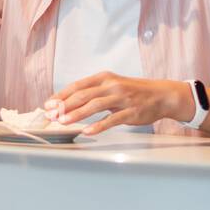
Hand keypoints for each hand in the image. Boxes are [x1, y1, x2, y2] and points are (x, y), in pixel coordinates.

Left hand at [45, 73, 189, 135]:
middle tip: (51, 115)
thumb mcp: (112, 86)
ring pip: (94, 105)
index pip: (77, 86)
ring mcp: (122, 98)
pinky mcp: (130, 111)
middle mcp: (111, 85)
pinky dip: (98, 125)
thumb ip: (93, 93)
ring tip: (63, 122)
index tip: (48, 105)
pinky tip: (86, 131)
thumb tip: (68, 102)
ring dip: (76, 114)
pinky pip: (111, 119)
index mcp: (104, 77)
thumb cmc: (133, 92)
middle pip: (83, 95)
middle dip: (64, 106)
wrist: (161, 95)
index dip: (61, 96)